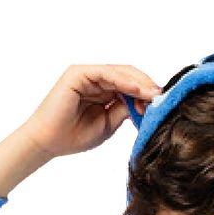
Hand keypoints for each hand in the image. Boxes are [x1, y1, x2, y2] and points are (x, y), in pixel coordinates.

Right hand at [23, 64, 159, 159]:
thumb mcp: (110, 123)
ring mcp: (87, 74)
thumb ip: (125, 110)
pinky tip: (136, 90)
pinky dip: (122, 80)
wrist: (50, 142)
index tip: (163, 104)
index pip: (132, 85)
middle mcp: (97, 79)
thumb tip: (147, 102)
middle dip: (147, 86)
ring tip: (153, 95)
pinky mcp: (78, 73)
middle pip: (129, 75)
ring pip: (120, 72)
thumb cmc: (75, 136)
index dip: (148, 93)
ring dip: (139, 83)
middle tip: (161, 98)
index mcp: (105, 91)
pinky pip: (105, 72)